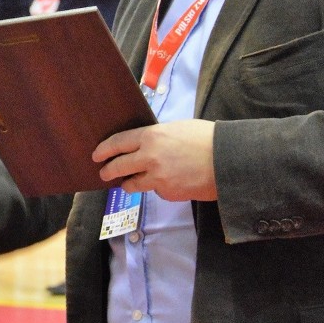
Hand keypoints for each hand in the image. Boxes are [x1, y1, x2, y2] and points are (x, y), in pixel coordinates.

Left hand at [93, 120, 217, 200]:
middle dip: (108, 171)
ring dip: (128, 183)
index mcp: (151, 136)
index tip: (96, 156)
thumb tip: (145, 145)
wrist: (227, 161)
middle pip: (118, 166)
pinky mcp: (167, 193)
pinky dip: (158, 188)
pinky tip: (171, 182)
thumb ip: (157, 138)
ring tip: (128, 182)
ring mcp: (157, 178)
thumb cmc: (206, 139)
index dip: (104, 150)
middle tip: (104, 174)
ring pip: (132, 184)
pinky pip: (156, 191)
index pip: (118, 143)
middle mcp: (149, 157)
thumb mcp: (177, 129)